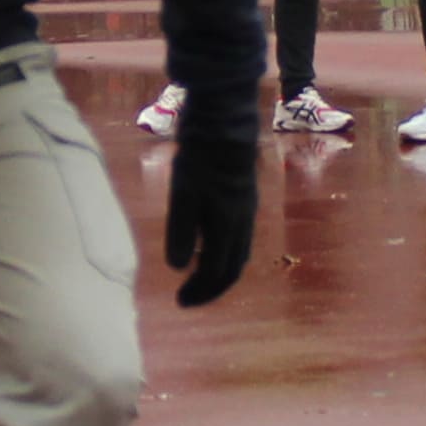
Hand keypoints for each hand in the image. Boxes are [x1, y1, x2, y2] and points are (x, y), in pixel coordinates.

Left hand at [164, 128, 258, 308]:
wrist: (224, 123)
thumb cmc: (200, 158)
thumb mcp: (183, 195)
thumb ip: (181, 232)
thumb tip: (179, 269)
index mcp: (228, 227)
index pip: (218, 273)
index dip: (200, 291)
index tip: (180, 302)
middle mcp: (243, 223)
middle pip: (233, 268)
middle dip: (211, 288)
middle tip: (188, 298)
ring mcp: (246, 209)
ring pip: (238, 252)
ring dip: (219, 271)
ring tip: (198, 278)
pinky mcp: (243, 196)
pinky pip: (239, 236)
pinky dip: (223, 252)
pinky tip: (207, 245)